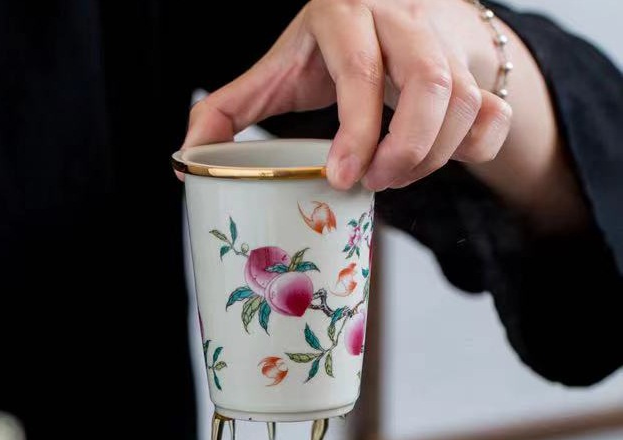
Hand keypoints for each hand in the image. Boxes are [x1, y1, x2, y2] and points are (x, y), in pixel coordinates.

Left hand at [183, 0, 511, 191]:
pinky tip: (440, 160)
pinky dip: (473, 151)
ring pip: (465, 103)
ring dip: (433, 158)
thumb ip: (229, 109)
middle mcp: (403, 16)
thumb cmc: (329, 50)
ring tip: (394, 176)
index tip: (342, 177)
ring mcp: (446, 40)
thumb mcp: (277, 70)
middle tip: (374, 183)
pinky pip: (494, 115)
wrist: (403, 12)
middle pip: (430, 85)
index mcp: (346, 11)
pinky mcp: (478, 68)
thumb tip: (185, 160)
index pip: (360, 70)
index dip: (356, 131)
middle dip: (404, 152)